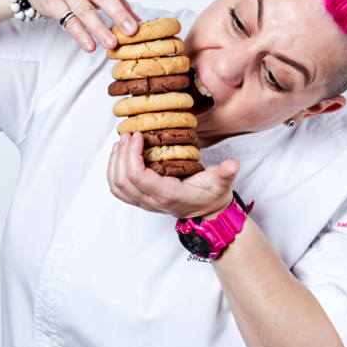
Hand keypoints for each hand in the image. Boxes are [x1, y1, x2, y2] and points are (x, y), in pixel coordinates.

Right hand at [27, 0, 142, 51]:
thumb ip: (120, 1)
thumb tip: (139, 22)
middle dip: (117, 13)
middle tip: (131, 30)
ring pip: (84, 10)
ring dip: (99, 29)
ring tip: (112, 43)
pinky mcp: (52, 3)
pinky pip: (69, 21)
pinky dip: (81, 35)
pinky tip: (91, 45)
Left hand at [107, 132, 239, 219]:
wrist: (208, 213)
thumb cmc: (212, 196)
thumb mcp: (223, 183)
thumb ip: (227, 173)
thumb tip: (232, 165)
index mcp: (168, 195)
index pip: (138, 177)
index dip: (132, 154)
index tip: (138, 135)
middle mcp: (152, 201)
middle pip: (122, 180)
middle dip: (121, 154)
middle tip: (128, 133)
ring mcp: (144, 202)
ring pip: (116, 186)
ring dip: (114, 162)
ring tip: (121, 141)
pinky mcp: (141, 200)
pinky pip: (119, 189)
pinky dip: (113, 171)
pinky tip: (119, 155)